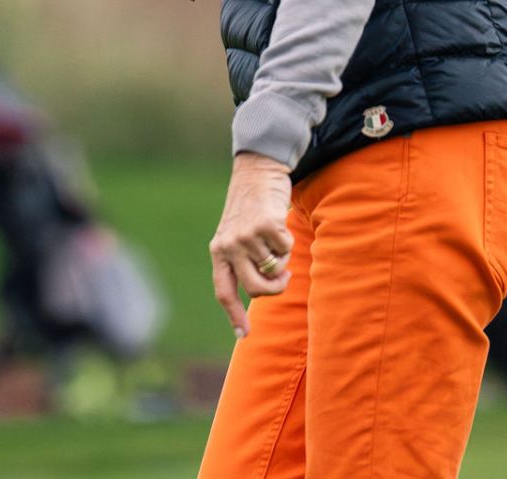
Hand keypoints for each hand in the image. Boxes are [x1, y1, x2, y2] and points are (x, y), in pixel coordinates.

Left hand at [209, 151, 293, 338]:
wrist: (257, 170)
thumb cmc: (250, 207)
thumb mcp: (235, 233)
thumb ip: (242, 260)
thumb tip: (264, 289)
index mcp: (218, 251)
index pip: (223, 291)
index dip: (234, 315)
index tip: (244, 335)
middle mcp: (229, 246)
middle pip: (255, 288)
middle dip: (274, 289)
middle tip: (284, 279)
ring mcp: (246, 236)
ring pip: (275, 267)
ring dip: (282, 256)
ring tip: (274, 236)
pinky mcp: (265, 225)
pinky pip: (286, 248)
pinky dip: (288, 240)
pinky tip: (278, 222)